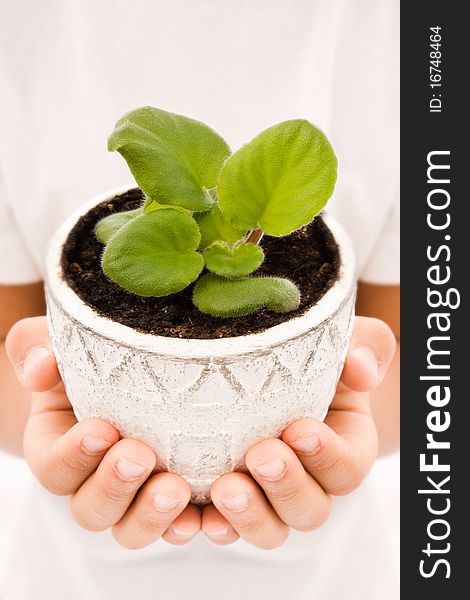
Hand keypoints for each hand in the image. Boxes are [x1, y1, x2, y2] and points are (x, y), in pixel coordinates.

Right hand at [6, 316, 200, 547]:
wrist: (129, 377)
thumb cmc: (88, 359)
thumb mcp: (59, 343)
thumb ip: (36, 348)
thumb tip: (40, 367)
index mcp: (58, 449)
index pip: (54, 466)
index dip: (73, 455)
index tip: (101, 429)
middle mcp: (91, 483)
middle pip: (91, 508)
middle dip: (114, 486)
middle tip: (140, 456)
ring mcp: (132, 498)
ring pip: (130, 528)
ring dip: (151, 515)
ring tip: (177, 489)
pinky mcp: (170, 501)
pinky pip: (176, 526)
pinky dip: (190, 526)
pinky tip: (209, 517)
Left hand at [201, 317, 395, 547]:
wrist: (276, 378)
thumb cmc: (315, 361)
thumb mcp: (345, 345)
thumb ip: (366, 348)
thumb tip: (360, 367)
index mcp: (344, 449)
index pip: (346, 467)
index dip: (326, 455)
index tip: (300, 428)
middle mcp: (311, 483)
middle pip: (309, 509)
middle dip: (286, 487)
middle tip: (260, 455)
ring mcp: (270, 498)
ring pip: (270, 529)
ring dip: (249, 515)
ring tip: (225, 488)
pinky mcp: (232, 503)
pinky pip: (225, 527)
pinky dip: (211, 526)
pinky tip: (195, 517)